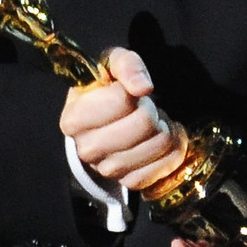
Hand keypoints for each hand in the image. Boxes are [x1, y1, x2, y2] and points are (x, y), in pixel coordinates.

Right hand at [60, 48, 185, 192]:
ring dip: (165, 129)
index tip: (130, 95)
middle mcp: (87, 149)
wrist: (105, 124)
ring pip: (160, 144)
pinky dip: (172, 150)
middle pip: (145, 123)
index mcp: (74, 119)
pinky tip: (161, 140)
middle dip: (152, 110)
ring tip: (155, 123)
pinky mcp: (130, 182)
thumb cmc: (108, 91)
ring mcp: (108, 169)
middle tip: (146, 109)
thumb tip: (143, 87)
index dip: (134, 93)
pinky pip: (165, 166)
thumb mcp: (112, 65)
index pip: (122, 100)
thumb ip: (126, 65)